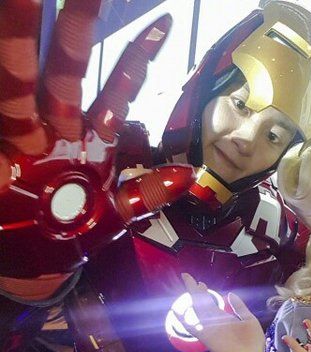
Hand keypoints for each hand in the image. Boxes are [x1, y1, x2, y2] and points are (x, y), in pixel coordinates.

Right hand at [0, 1, 192, 299]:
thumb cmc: (77, 234)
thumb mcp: (118, 215)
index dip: (138, 60)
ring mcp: (21, 139)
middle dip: (76, 30)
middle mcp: (54, 130)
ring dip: (18, 43)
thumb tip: (187, 177)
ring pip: (17, 83)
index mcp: (89, 142)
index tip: (164, 23)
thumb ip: (147, 194)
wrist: (38, 262)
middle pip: (65, 72)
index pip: (117, 92)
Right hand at [180, 273, 265, 351]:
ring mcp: (209, 328)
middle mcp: (214, 321)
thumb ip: (239, 307)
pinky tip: (176, 311)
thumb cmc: (252, 342)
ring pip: (197, 309)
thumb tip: (230, 293)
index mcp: (224, 317)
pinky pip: (192, 327)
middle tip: (189, 278)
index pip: (211, 301)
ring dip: (192, 297)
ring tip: (187, 284)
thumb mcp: (248, 319)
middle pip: (202, 302)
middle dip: (195, 290)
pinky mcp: (206, 336)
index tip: (202, 283)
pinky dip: (183, 320)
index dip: (205, 292)